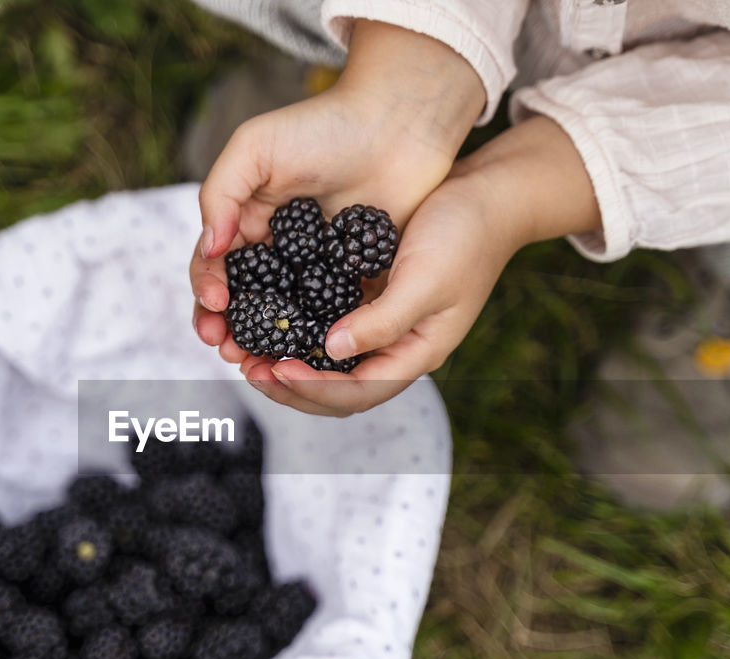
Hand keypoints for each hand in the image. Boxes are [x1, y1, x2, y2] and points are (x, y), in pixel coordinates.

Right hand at [191, 21, 485, 342]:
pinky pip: (328, 316)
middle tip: (227, 351)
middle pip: (244, 302)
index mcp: (247, 221)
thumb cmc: (325, 126)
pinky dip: (313, 337)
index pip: (215, 267)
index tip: (216, 307)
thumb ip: (221, 194)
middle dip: (229, 330)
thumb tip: (209, 249)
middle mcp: (278, 250)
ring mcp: (316, 268)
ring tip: (258, 363)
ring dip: (266, 344)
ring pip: (283, 318)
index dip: (208, 290)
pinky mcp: (352, 279)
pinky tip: (307, 354)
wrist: (398, 124)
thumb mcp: (256, 147)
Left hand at [238, 117, 602, 415]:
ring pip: (324, 362)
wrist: (486, 196)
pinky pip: (322, 324)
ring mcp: (379, 324)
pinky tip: (264, 314)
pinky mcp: (365, 297)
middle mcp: (393, 347)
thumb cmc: (465, 236)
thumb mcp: (426, 279)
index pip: (356, 392)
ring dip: (284, 360)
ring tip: (244, 350)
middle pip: (334, 389)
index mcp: (413, 354)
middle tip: (245, 366)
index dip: (312, 388)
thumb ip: (383, 321)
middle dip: (288, 384)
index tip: (274, 366)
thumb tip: (331, 352)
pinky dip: (292, 327)